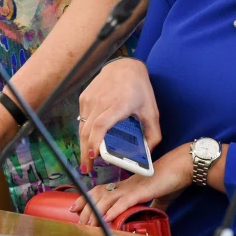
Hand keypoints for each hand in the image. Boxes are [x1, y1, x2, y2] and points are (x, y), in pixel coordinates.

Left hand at [73, 144, 192, 224]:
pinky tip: (107, 217)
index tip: (76, 207)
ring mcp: (134, 187)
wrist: (183, 166)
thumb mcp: (158, 195)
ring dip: (97, 212)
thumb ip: (153, 204)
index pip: (102, 190)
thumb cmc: (171, 178)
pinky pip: (126, 201)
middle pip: (100, 194)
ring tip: (88, 223)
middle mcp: (127, 185)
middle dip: (86, 206)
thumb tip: (154, 213)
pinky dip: (115, 210)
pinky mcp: (143, 191)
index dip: (88, 198)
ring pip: (109, 199)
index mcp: (128, 185)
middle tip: (76, 217)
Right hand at [78, 58, 160, 173]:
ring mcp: (90, 99)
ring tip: (87, 159)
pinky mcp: (85, 97)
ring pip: (82, 127)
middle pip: (87, 131)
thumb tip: (147, 154)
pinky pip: (82, 119)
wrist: (125, 66)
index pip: (100, 125)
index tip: (94, 156)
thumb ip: (153, 134)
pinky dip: (85, 131)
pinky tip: (90, 140)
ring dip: (84, 144)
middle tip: (87, 169)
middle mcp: (101, 101)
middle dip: (86, 153)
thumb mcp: (152, 112)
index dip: (95, 142)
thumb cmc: (140, 89)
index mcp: (119, 105)